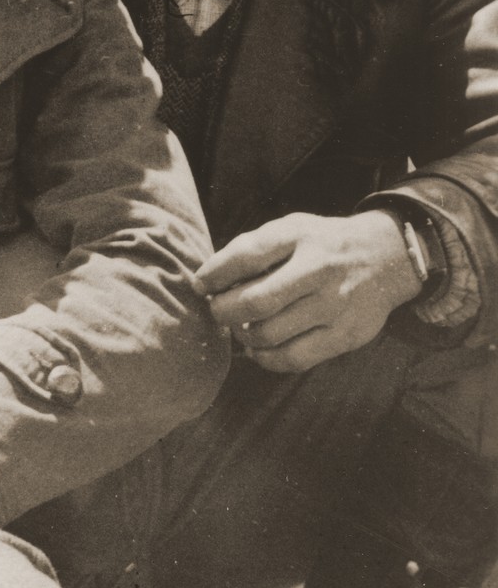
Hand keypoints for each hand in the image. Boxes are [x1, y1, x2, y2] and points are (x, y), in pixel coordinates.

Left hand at [198, 211, 422, 372]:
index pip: (246, 255)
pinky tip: (258, 347)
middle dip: (223, 311)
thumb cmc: (322, 244)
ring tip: (240, 327)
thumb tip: (207, 281)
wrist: (387, 256)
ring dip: (243, 335)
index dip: (213, 274)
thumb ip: (253, 248)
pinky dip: (265, 358)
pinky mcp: (346, 335)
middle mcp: (319, 268)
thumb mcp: (291, 228)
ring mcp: (335, 304)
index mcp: (300, 235)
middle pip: (255, 301)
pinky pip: (293, 358)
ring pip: (270, 334)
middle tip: (217, 311)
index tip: (200, 285)